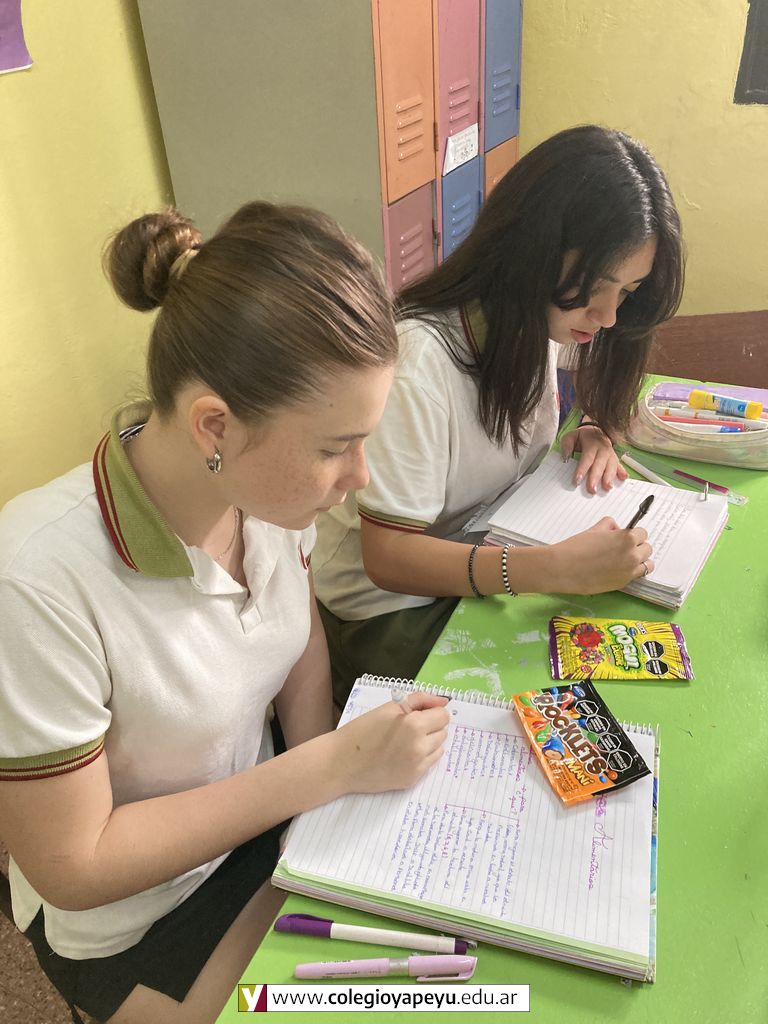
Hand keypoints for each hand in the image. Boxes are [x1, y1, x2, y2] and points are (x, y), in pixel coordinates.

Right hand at [333, 693, 449, 793]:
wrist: (342, 762)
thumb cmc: (362, 730)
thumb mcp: (389, 707)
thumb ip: (419, 700)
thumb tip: (443, 702)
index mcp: (414, 724)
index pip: (443, 716)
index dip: (432, 713)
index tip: (419, 715)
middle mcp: (420, 747)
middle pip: (443, 732)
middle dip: (431, 728)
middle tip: (409, 728)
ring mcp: (417, 766)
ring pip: (438, 749)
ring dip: (428, 743)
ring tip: (405, 742)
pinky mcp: (412, 780)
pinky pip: (429, 765)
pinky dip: (421, 758)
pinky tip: (402, 755)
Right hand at [548, 517, 652, 593]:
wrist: (563, 568)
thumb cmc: (577, 547)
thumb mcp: (595, 529)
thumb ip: (610, 526)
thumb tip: (616, 529)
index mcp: (627, 538)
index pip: (643, 533)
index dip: (633, 534)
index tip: (626, 536)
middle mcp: (632, 555)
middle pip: (647, 549)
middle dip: (637, 546)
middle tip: (623, 548)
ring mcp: (629, 571)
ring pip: (647, 565)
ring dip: (640, 561)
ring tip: (626, 560)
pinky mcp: (622, 583)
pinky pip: (636, 576)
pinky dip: (632, 572)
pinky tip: (619, 569)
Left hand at [560, 427, 627, 493]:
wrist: (596, 431)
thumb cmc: (582, 437)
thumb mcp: (571, 436)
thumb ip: (567, 445)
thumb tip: (565, 458)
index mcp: (592, 444)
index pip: (587, 458)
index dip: (582, 469)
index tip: (577, 481)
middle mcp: (603, 449)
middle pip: (600, 464)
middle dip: (596, 478)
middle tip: (592, 490)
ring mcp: (610, 454)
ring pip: (611, 466)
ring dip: (609, 477)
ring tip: (607, 488)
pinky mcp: (614, 458)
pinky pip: (619, 465)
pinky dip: (622, 472)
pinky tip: (624, 479)